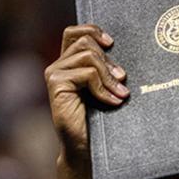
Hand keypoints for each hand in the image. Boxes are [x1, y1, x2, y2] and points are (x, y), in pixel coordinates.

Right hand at [44, 24, 128, 162]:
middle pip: (86, 42)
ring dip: (109, 75)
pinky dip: (104, 87)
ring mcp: (55, 74)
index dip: (93, 31)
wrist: (85, 148)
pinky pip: (87, 74)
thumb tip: (123, 58)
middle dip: (108, 60)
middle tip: (123, 79)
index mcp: (69, 64)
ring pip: (89, 56)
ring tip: (121, 94)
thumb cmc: (99, 121)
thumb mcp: (106, 90)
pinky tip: (113, 102)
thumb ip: (107, 72)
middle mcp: (59, 66)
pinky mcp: (56, 84)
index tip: (112, 43)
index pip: (76, 33)